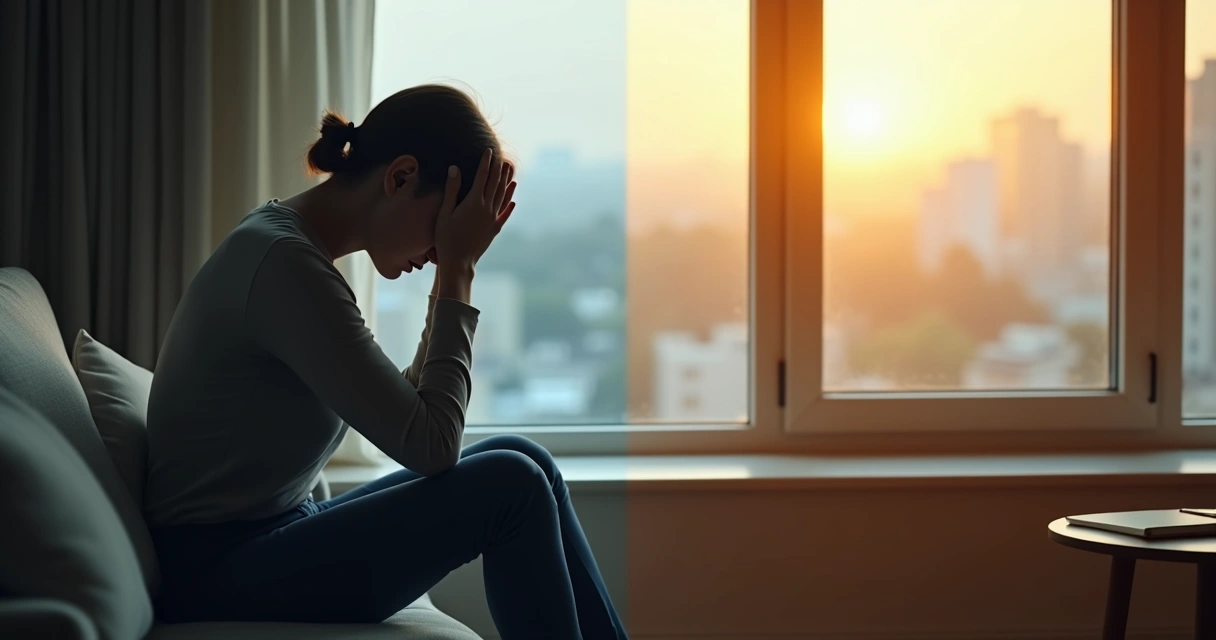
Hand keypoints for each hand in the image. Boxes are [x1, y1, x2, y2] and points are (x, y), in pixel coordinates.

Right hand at [434, 149, 515, 273]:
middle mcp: (487, 209)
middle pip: (494, 184)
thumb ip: (452, 190)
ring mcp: (492, 219)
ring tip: (509, 171)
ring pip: (502, 196)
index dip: (485, 163)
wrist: (458, 262)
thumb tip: (455, 168)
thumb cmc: (446, 238)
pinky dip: (509, 205)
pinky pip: (504, 214)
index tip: (488, 151)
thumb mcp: (444, 212)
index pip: (481, 177)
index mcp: (474, 202)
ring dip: (505, 182)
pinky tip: (513, 201)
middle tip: (500, 156)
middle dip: (497, 169)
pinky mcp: (494, 229)